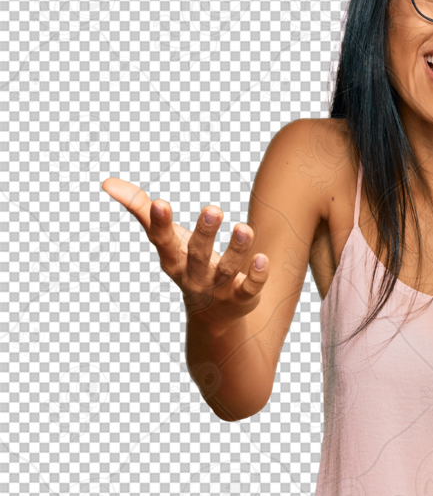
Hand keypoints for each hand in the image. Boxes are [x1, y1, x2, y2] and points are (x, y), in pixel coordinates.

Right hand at [101, 177, 269, 332]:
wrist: (213, 313)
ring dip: (237, 250)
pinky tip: (263, 259)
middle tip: (213, 209)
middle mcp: (194, 275)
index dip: (160, 224)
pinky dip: (257, 275)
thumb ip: (140, 209)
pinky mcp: (242, 298)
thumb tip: (106, 182)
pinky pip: (250, 288)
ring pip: (227, 269)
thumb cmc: (186, 263)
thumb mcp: (165, 239)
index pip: (163, 242)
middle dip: (204, 234)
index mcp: (172, 260)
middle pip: (198, 254)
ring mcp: (219, 289)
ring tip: (245, 228)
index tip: (160, 203)